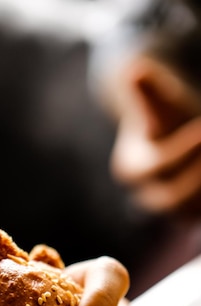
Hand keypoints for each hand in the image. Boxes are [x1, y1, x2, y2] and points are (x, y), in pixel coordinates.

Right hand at [101, 55, 200, 213]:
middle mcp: (146, 195)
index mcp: (130, 168)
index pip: (158, 165)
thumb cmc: (166, 115)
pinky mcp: (187, 214)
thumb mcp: (158, 102)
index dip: (183, 150)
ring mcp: (167, 209)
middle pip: (172, 197)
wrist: (173, 138)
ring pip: (188, 211)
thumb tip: (134, 71)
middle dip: (198, 176)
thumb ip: (149, 92)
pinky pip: (199, 214)